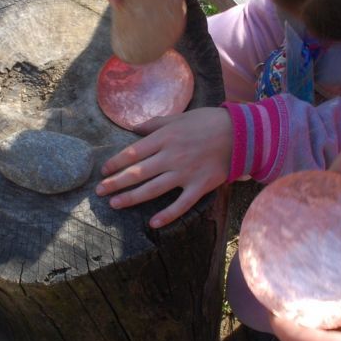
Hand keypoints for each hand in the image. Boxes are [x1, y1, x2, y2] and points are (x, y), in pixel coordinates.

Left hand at [95, 107, 231, 227]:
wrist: (241, 134)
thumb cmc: (208, 122)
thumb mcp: (179, 117)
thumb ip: (155, 124)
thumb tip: (134, 129)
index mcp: (164, 138)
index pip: (133, 153)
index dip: (116, 163)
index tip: (104, 171)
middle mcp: (171, 157)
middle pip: (137, 173)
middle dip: (116, 183)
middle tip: (100, 192)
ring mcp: (185, 173)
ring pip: (153, 189)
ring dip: (131, 198)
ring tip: (115, 204)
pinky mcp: (200, 186)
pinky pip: (181, 204)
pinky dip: (167, 215)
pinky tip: (153, 223)